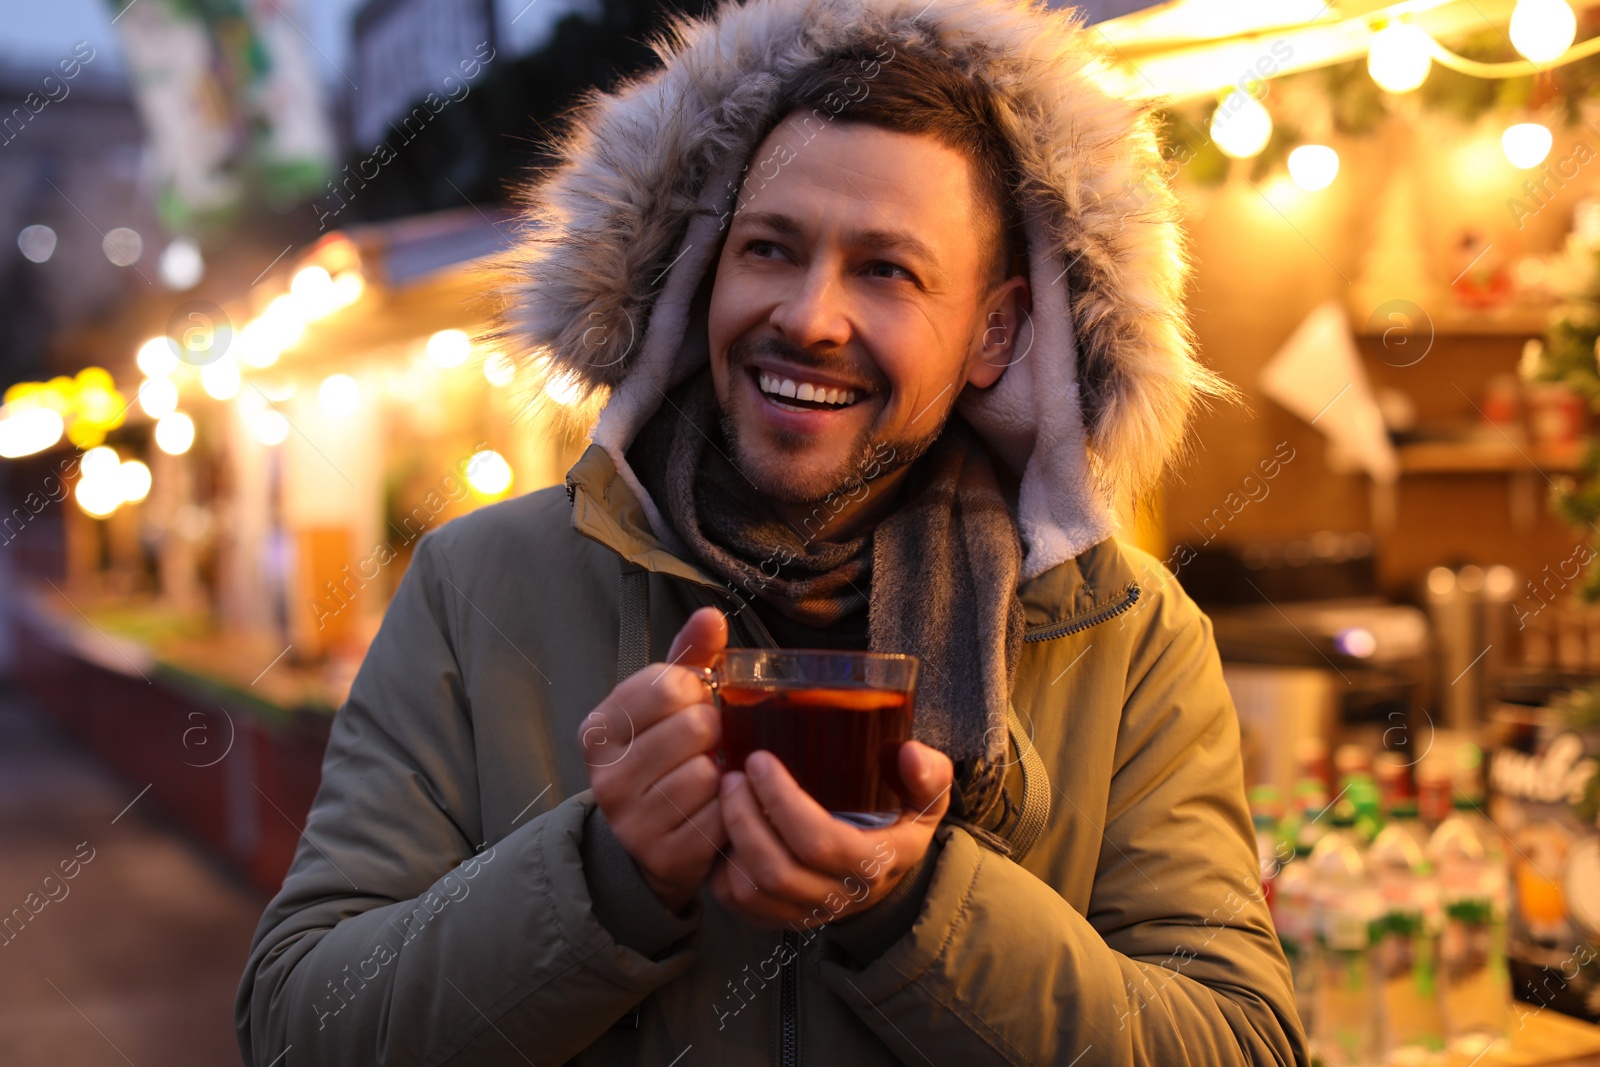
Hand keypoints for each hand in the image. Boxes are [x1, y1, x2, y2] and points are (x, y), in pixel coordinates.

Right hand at [579, 606, 727, 911]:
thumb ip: (689, 657)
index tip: (690, 705)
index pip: (666, 685)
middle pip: (695, 726)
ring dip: (720, 772)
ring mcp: (632, 821)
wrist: (650, 837)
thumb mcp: (668, 703)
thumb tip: (710, 616)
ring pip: (707, 772)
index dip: (694, 691)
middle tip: (704, 745)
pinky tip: (713, 808)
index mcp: (598, 730)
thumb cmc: (664, 755)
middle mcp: (605, 776)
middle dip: (713, 731)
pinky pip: (720, 816)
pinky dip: (728, 809)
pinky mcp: (664, 856)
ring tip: (708, 777)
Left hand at [710, 740, 952, 930]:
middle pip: (776, 870)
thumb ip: (929, 776)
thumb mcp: (927, 802)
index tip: (759, 760)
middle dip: (744, 817)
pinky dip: (720, 865)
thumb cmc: (898, 826)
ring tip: (724, 796)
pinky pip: (736, 903)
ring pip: (750, 892)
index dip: (782, 801)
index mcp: (873, 864)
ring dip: (729, 840)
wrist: (884, 881)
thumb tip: (909, 754)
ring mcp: (803, 914)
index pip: (820, 841)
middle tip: (732, 775)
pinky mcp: (775, 920)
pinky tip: (722, 827)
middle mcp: (836, 896)